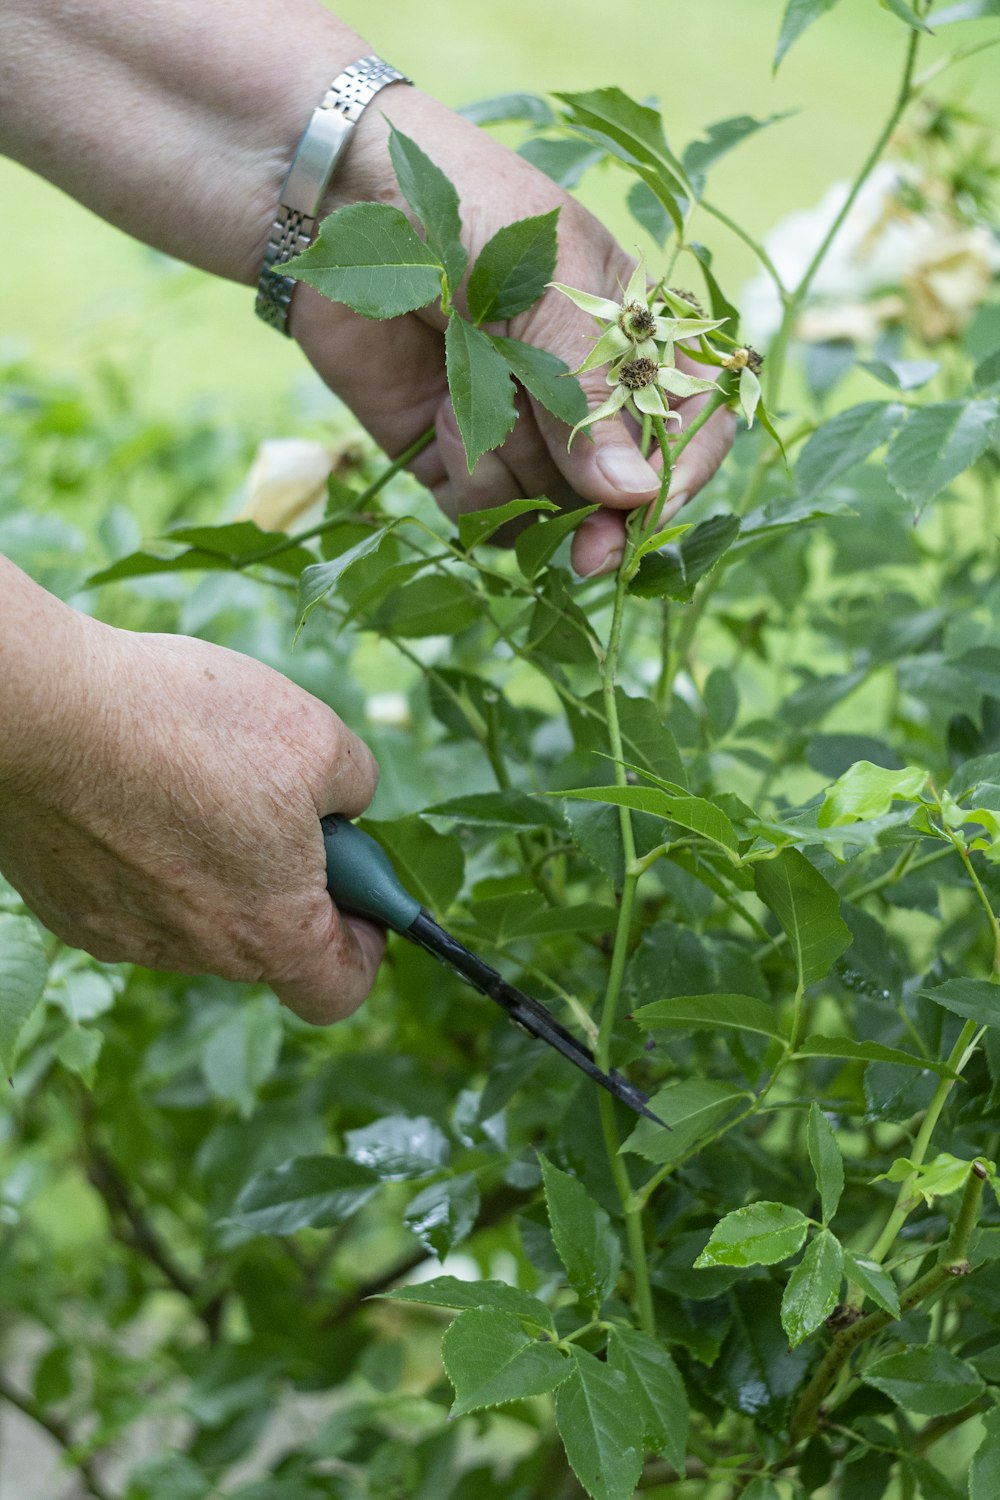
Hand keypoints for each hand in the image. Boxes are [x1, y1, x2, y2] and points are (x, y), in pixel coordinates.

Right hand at [0, 608, 383, 1023]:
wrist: (42, 711)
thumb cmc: (188, 725)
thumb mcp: (317, 737)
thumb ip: (356, 786)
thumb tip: (346, 804)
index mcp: (270, 932)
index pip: (338, 990)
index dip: (365, 946)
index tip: (360, 893)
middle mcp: (195, 954)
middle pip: (266, 939)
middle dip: (287, 877)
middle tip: (275, 797)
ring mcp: (123, 935)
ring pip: (196, 913)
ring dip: (213, 860)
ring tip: (194, 775)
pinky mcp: (68, 907)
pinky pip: (132, 891)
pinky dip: (147, 851)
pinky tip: (136, 785)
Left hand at [292, 88, 734, 575]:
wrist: (340, 197)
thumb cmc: (466, 212)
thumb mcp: (547, 286)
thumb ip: (590, 393)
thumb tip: (636, 494)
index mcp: (628, 336)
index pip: (687, 421)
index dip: (680, 472)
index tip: (649, 510)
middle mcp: (580, 392)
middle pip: (617, 488)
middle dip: (600, 517)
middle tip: (590, 552)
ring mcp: (517, 427)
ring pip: (548, 505)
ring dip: (518, 471)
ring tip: (473, 394)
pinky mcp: (455, 454)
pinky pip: (485, 512)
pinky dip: (471, 483)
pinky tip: (442, 415)